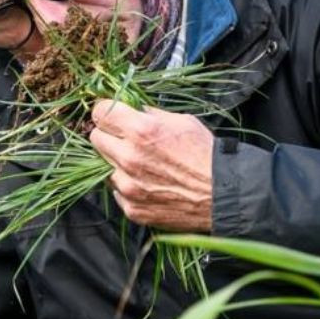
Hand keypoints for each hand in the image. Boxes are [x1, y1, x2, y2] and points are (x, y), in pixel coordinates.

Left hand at [89, 100, 213, 231]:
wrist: (223, 195)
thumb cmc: (206, 156)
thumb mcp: (182, 121)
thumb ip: (151, 115)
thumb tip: (132, 110)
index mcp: (141, 131)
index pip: (100, 113)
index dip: (106, 111)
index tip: (111, 115)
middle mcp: (129, 158)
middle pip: (95, 138)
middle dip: (109, 135)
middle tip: (125, 139)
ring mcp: (128, 186)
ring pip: (105, 167)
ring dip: (118, 163)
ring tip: (143, 165)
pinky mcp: (131, 208)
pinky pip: (117, 191)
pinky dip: (128, 186)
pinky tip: (148, 183)